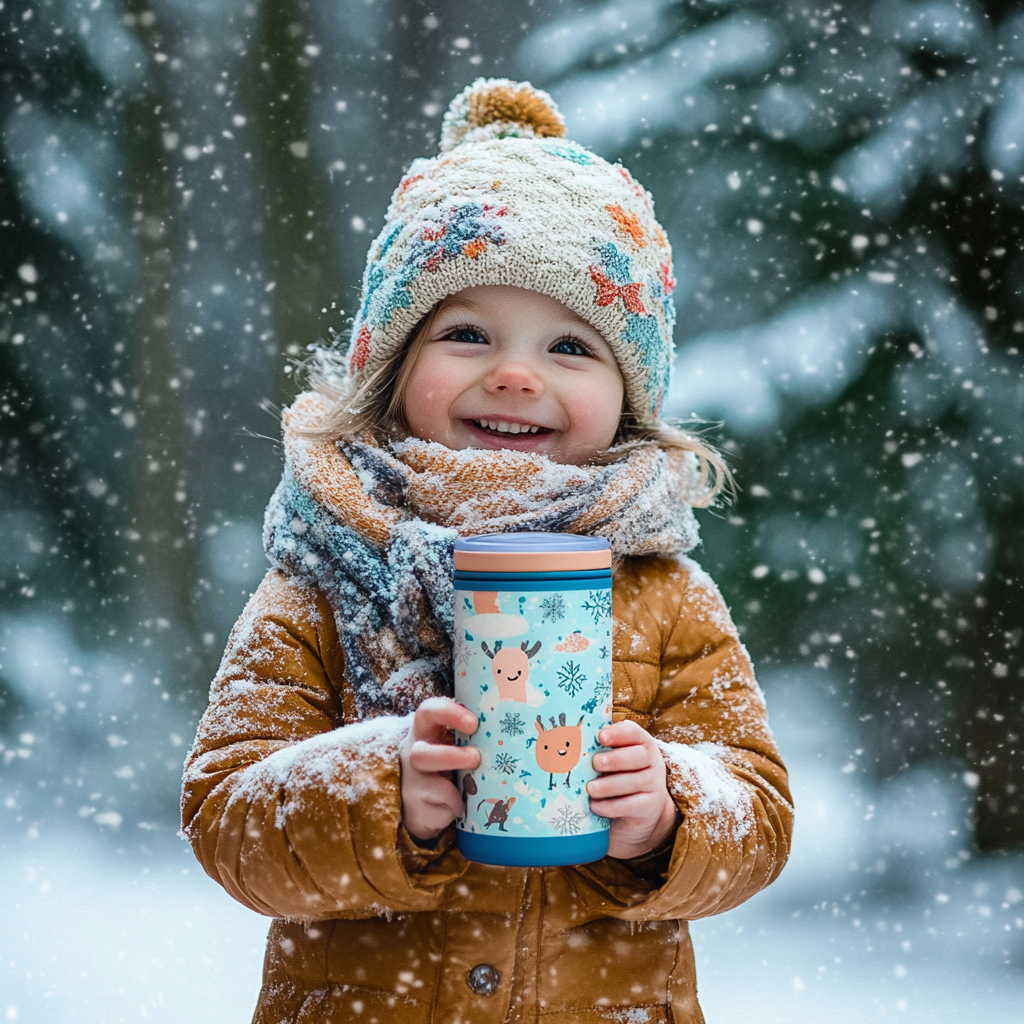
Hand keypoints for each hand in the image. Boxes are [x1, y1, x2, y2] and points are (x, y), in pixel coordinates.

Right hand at [400, 697, 480, 841]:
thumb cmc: (454, 761)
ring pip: (427, 786)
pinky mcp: (415, 808)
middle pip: (421, 753)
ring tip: (471, 790)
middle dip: (450, 757)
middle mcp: (415, 753)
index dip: (449, 714)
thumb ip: (477, 737)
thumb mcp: (462, 743)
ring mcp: (412, 783)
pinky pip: (434, 811)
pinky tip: (460, 808)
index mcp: (427, 730)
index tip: (473, 724)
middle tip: (476, 759)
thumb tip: (519, 733)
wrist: (427, 799)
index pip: (430, 712)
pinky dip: (452, 810)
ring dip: (450, 789)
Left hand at [587, 720, 680, 859]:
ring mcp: (653, 786)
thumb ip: (600, 748)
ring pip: (633, 782)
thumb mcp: (614, 759)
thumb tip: (572, 739)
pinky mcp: (649, 808)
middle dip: (615, 759)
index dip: (618, 733)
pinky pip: (629, 806)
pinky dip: (609, 806)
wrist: (640, 811)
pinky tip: (595, 805)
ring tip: (590, 788)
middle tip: (595, 763)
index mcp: (641, 744)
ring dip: (608, 785)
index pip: (634, 732)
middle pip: (637, 756)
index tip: (601, 737)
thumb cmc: (620, 776)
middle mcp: (652, 762)